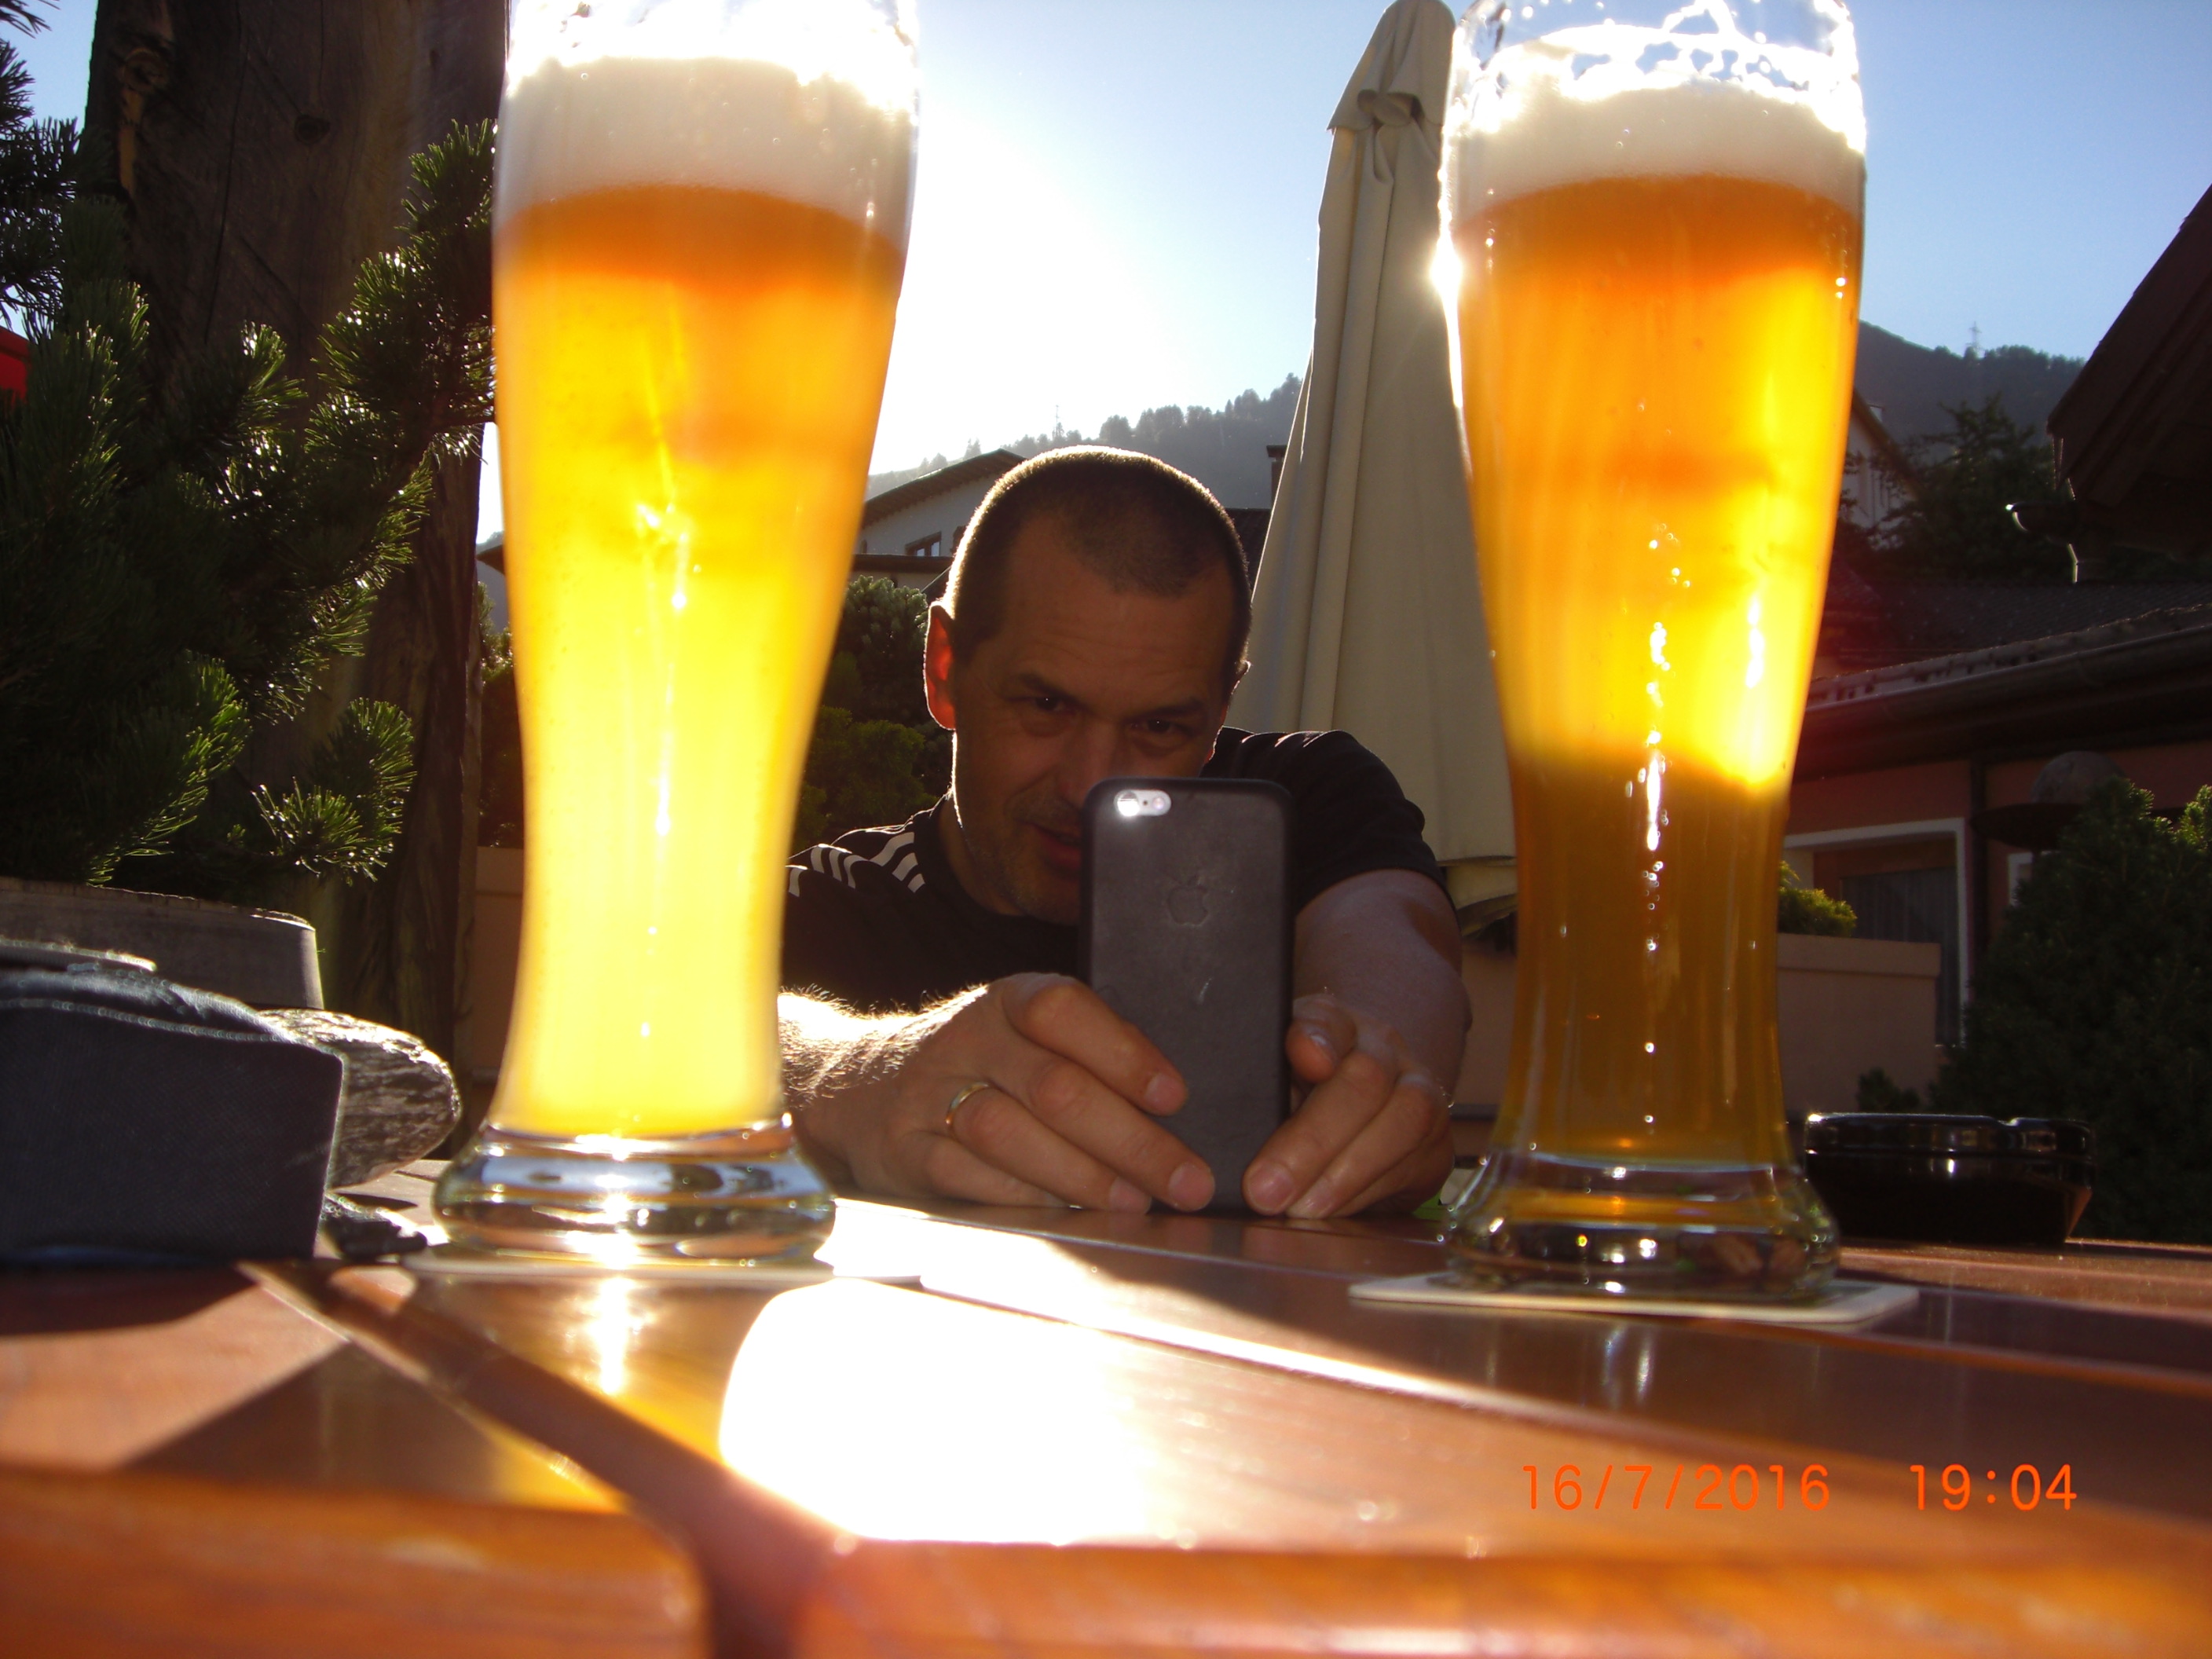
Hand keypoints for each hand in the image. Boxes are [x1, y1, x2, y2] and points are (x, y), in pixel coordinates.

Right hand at [811, 974, 1216, 1212]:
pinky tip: (1066, 1215)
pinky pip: (967, 1176)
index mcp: (1009, 1001)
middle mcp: (968, 1039)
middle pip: (1054, 1086)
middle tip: (1185, 1181)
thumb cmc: (982, 1068)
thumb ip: (1088, 1057)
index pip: (1065, 1011)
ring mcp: (931, 1094)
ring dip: (1081, 1175)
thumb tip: (1178, 1112)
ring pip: (1008, 1132)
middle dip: (1131, 1141)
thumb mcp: (1026, 1037)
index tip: (1175, 1097)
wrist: (865, 1088)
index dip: (1124, 1053)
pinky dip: (1023, 1198)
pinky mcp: (906, 1149)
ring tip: (1133, 1203)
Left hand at [1243, 992, 1452, 1217]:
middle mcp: (1382, 1048)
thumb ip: (1251, 1093)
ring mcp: (1418, 1091)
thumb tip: (1208, 1145)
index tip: (1302, 1056)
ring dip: (1345, 1174)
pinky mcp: (1436, 1142)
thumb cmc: (1297, 1092)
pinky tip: (1330, 1213)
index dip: (1317, 1037)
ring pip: (1403, 1122)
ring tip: (1300, 1210)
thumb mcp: (1269, 1080)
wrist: (1365, 1102)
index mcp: (1333, 1023)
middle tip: (1265, 1188)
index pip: (1327, 1019)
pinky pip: (1413, 1166)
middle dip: (1313, 1140)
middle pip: (1365, 1080)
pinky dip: (1366, 1194)